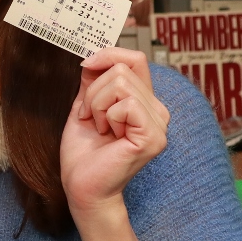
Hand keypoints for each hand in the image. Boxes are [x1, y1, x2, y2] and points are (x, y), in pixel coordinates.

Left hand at [60, 48, 169, 215]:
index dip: (109, 53)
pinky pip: (125, 104)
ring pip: (120, 83)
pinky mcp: (153, 136)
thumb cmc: (84, 153)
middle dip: (94, 92)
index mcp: (144, 102)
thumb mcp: (85, 106)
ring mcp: (159, 124)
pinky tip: (108, 136)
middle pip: (122, 68)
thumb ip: (92, 80)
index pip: (135, 58)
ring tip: (101, 129)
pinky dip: (106, 116)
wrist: (82, 187)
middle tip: (92, 119)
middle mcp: (157, 110)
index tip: (86, 64)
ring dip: (97, 105)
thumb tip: (94, 54)